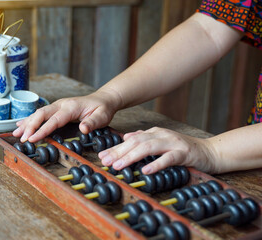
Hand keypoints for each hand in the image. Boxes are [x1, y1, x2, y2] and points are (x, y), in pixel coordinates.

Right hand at [12, 89, 121, 142]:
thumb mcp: (102, 116)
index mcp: (71, 107)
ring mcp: (58, 106)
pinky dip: (30, 120)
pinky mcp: (56, 109)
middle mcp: (61, 104)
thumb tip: (83, 128)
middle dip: (30, 126)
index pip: (54, 119)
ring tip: (16, 133)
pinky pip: (41, 114)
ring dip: (27, 123)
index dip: (42, 129)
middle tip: (22, 139)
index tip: (33, 139)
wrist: (103, 99)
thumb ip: (93, 122)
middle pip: (41, 114)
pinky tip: (21, 125)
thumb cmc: (102, 108)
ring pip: (38, 113)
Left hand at [99, 127, 218, 173]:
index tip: (102, 156)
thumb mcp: (162, 142)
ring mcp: (173, 143)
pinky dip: (156, 164)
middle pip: (136, 142)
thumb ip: (145, 139)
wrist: (210, 152)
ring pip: (148, 148)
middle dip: (119, 152)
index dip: (116, 148)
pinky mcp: (184, 153)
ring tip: (119, 166)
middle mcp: (162, 135)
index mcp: (155, 133)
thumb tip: (126, 137)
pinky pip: (168, 158)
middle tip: (105, 161)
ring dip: (132, 157)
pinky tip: (146, 171)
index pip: (131, 139)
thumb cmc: (183, 150)